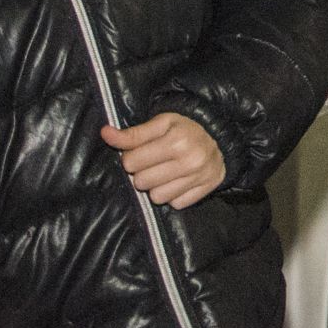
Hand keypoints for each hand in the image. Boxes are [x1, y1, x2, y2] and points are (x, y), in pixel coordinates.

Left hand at [102, 112, 224, 208]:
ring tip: (165, 173)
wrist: (222, 137)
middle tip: (154, 163)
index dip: (132, 157)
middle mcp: (190, 161)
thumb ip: (133, 133)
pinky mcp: (205, 191)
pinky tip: (178, 181)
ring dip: (156, 186)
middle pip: (141, 182)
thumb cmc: (185, 129)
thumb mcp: (161, 123)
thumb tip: (105, 133)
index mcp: (177, 141)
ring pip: (156, 197)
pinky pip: (175, 204)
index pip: (131, 162)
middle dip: (143, 173)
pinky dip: (173, 194)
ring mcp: (198, 178)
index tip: (142, 151)